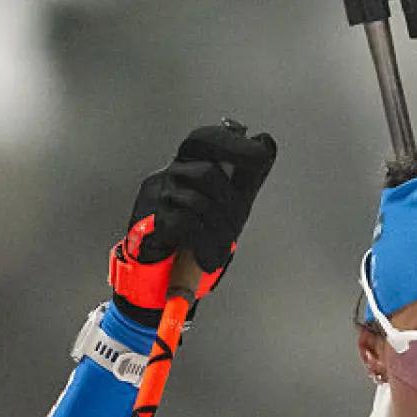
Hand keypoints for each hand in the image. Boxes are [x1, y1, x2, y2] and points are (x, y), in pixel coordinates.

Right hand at [108, 119, 277, 326]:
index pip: (203, 140)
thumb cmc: (194, 237)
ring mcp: (157, 199)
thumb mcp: (228, 204)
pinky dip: (205, 245)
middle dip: (231, 204)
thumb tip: (266, 142)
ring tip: (219, 248)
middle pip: (207, 173)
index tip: (260, 153)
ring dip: (220, 232)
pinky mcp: (150, 223)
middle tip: (235, 226)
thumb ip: (246, 177)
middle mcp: (169, 176)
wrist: (163, 277)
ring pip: (199, 201)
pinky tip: (207, 258)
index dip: (230, 144)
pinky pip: (186, 225)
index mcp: (187, 168)